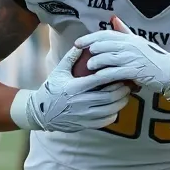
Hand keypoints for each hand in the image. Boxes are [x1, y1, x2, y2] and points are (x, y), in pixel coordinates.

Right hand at [11, 46, 132, 132]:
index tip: (120, 71)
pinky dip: (114, 114)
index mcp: (75, 87)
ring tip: (125, 94)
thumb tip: (82, 44)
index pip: (99, 80)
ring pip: (110, 110)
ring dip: (121, 102)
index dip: (112, 75)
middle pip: (109, 96)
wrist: (41, 112)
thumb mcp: (59, 71)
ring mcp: (84, 115)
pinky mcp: (85, 124)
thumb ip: (71, 58)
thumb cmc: (51, 89)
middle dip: (121, 90)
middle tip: (127, 84)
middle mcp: (81, 102)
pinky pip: (105, 121)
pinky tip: (116, 107)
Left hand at [75, 19, 169, 95]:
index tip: (78, 42)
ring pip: (109, 57)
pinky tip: (97, 77)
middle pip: (105, 44)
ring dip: (96, 61)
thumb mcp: (139, 42)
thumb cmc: (154, 58)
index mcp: (130, 38)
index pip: (106, 34)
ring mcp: (133, 58)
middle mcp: (130, 45)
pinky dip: (105, 74)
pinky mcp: (136, 71)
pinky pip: (116, 72)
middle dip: (90, 47)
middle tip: (79, 53)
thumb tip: (113, 19)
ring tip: (87, 66)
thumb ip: (125, 32)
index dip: (90, 37)